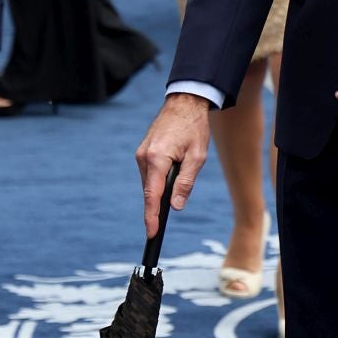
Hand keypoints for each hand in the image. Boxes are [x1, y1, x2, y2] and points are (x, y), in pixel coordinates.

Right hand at [135, 93, 211, 237]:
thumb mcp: (197, 157)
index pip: (152, 195)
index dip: (151, 217)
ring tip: (174, 189)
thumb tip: (175, 206)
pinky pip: (149, 174)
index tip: (151, 234)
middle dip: (157, 207)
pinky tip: (169, 180)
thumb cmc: (194, 128)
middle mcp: (144, 157)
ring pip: (149, 183)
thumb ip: (185, 183)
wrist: (184, 103)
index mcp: (157, 159)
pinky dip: (158, 181)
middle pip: (149, 191)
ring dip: (160, 191)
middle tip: (162, 223)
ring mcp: (141, 154)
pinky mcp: (143, 152)